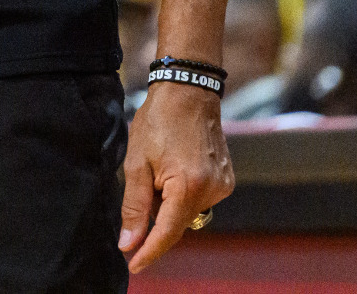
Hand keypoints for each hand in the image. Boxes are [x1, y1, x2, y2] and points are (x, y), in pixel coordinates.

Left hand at [117, 80, 234, 273]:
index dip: (149, 252)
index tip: (133, 265)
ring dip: (170, 203)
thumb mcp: (136, 162)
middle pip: (177, 224)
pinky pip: (199, 199)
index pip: (167, 233)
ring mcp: (223, 186)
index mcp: (188, 187)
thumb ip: (134, 206)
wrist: (188, 91)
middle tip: (143, 185)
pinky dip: (183, 194)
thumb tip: (129, 243)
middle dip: (156, 218)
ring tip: (160, 168)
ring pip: (188, 212)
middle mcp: (212, 190)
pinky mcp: (227, 180)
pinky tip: (175, 167)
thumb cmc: (158, 121)